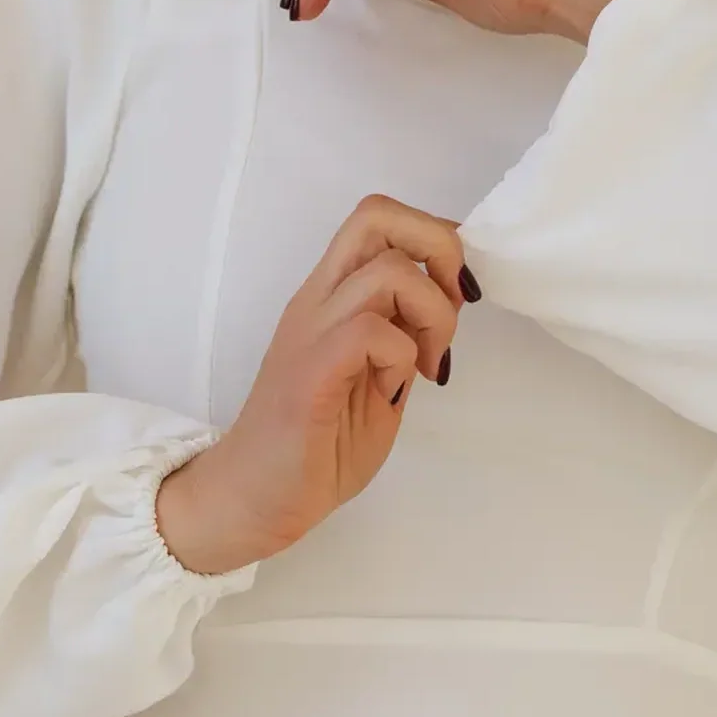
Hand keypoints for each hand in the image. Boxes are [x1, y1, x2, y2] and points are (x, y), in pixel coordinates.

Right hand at [156, 194, 478, 575]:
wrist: (257, 501)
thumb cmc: (316, 448)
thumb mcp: (381, 382)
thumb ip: (406, 341)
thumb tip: (450, 308)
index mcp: (332, 297)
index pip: (380, 219)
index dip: (434, 238)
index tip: (458, 292)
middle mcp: (318, 300)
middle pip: (380, 215)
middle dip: (440, 250)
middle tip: (454, 310)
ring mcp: (310, 332)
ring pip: (389, 271)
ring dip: (431, 314)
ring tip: (427, 365)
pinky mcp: (310, 372)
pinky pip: (371, 331)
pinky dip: (402, 355)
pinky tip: (395, 391)